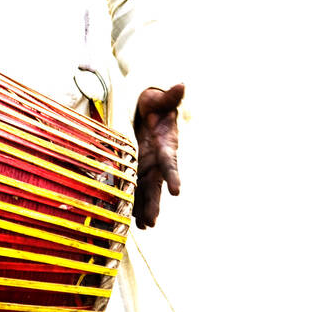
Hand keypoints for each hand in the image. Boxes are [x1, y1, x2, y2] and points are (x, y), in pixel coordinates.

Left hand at [133, 83, 183, 228]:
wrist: (147, 108)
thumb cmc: (153, 102)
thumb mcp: (158, 97)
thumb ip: (169, 96)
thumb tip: (182, 84)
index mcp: (165, 144)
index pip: (170, 161)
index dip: (173, 175)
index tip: (177, 190)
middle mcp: (157, 160)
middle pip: (156, 184)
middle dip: (154, 203)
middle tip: (152, 222)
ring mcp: (147, 166)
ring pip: (146, 191)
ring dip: (143, 208)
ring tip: (143, 227)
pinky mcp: (137, 168)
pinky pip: (134, 187)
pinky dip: (132, 202)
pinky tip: (129, 218)